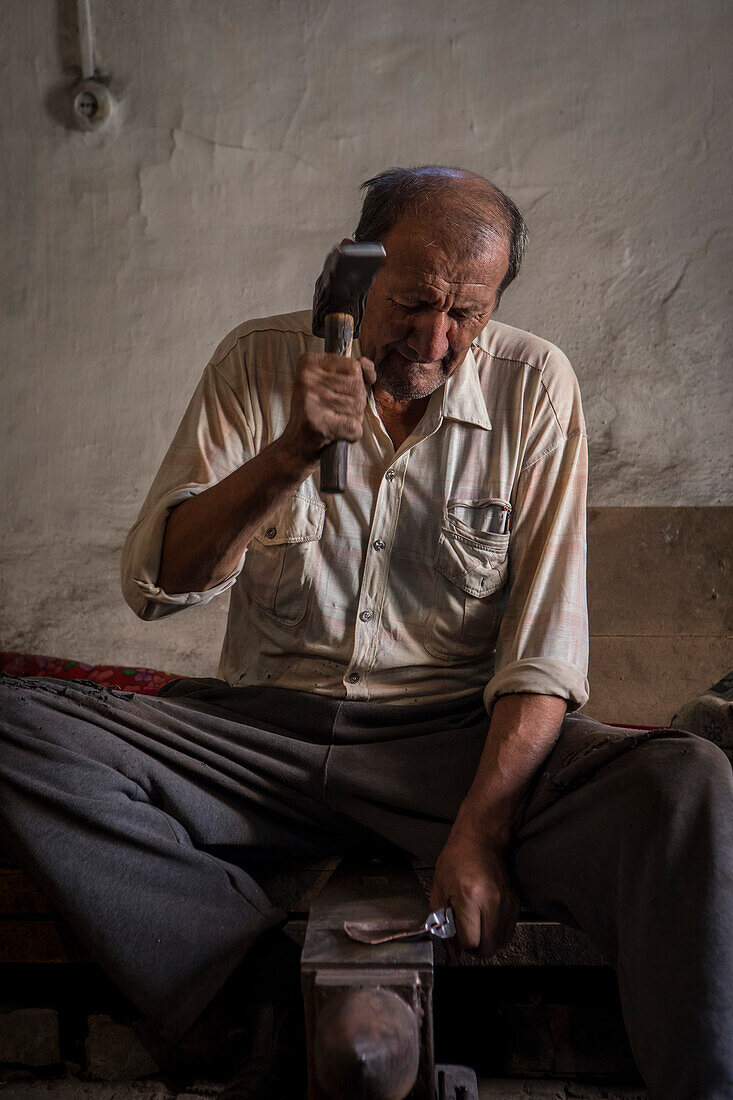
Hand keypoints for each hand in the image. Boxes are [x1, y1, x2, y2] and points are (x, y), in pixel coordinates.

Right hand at [279, 352, 375, 467]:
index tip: (337, 394)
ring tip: (333, 422)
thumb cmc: (317, 412)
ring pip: (358, 407)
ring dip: (352, 419)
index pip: (354, 367)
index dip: (355, 383)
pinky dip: (351, 435)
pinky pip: (354, 427)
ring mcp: (310, 400)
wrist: (296, 445)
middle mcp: (306, 378)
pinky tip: (336, 434)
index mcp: (308, 363)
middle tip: (334, 412)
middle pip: (357, 387)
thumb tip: (369, 369)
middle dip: (355, 403)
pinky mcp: (316, 423)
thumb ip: (352, 372)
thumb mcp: (331, 384)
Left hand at [430, 820, 519, 957]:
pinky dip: (497, 932)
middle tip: (466, 937)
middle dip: (475, 949)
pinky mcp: (515, 904)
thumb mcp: (440, 889)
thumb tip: (451, 948)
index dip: (461, 945)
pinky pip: (508, 931)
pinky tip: (486, 920)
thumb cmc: (458, 859)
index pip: (471, 941)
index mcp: (470, 897)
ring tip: (476, 927)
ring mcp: (507, 903)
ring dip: (487, 942)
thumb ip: (442, 921)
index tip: (456, 937)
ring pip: (501, 943)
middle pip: (489, 948)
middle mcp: (492, 902)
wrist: (481, 840)